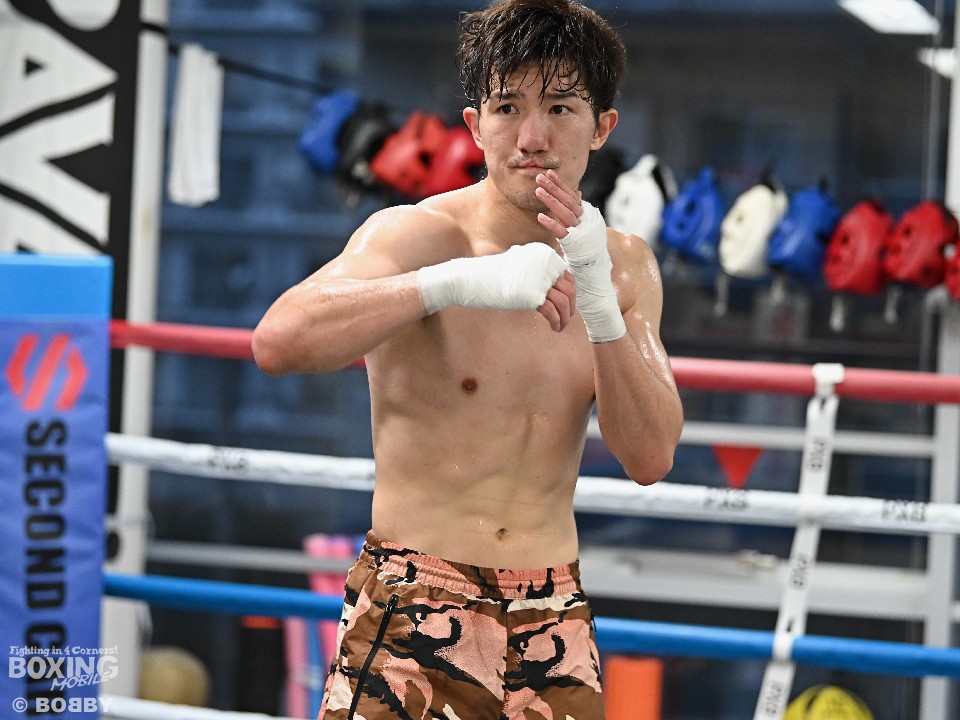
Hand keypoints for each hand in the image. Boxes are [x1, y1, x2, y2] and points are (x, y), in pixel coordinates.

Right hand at [417, 242, 567, 315]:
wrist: (470, 279)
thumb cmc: (491, 274)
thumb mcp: (517, 263)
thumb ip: (535, 268)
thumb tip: (553, 283)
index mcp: (543, 254)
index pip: (566, 275)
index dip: (569, 292)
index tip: (565, 304)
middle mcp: (545, 264)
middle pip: (569, 289)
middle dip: (571, 306)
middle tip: (566, 317)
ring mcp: (539, 279)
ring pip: (565, 302)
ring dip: (565, 317)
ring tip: (560, 326)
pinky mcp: (532, 296)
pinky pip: (553, 312)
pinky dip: (557, 322)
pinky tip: (554, 328)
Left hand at [534, 170, 582, 239]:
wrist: (594, 258)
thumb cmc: (588, 237)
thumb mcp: (586, 219)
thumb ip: (578, 206)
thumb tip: (577, 192)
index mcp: (582, 211)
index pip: (570, 194)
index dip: (560, 183)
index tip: (549, 172)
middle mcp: (581, 218)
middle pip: (566, 200)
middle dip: (553, 187)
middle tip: (539, 177)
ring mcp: (577, 228)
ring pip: (563, 212)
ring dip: (550, 201)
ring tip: (537, 191)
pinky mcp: (572, 241)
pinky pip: (560, 231)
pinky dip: (551, 223)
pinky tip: (540, 216)